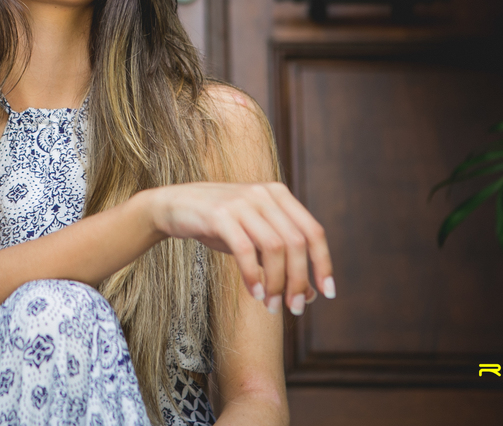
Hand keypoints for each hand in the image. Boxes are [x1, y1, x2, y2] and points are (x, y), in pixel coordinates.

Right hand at [147, 182, 334, 314]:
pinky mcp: (220, 214)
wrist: (175, 206)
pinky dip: (253, 275)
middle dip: (299, 281)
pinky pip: (245, 249)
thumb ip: (282, 261)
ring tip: (272, 306)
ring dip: (277, 282)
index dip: (324, 264)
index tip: (327, 294)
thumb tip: (312, 295)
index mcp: (279, 195)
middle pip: (296, 243)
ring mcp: (242, 202)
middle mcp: (264, 194)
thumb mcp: (255, 240)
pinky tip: (255, 293)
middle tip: (294, 308)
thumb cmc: (220, 225)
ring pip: (274, 247)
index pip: (313, 231)